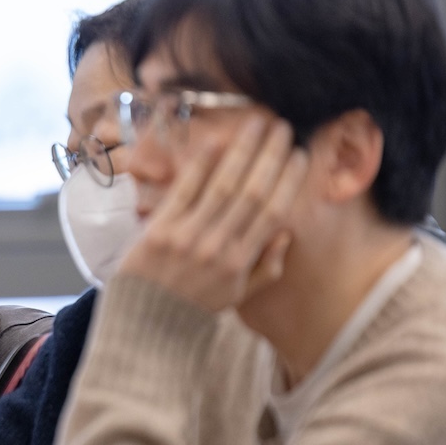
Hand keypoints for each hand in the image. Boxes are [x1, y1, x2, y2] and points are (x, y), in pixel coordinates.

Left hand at [117, 114, 309, 313]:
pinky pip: (184, 190)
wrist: (144, 321)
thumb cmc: (194, 304)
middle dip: (270, 156)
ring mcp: (187, 236)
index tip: (301, 155)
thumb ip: (266, 267)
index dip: (289, 182)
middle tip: (283, 127)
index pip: (273, 213)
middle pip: (252, 192)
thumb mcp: (237, 296)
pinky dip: (201, 165)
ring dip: (242, 150)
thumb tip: (286, 233)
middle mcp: (218, 246)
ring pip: (222, 185)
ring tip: (256, 123)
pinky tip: (216, 140)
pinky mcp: (159, 228)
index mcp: (241, 262)